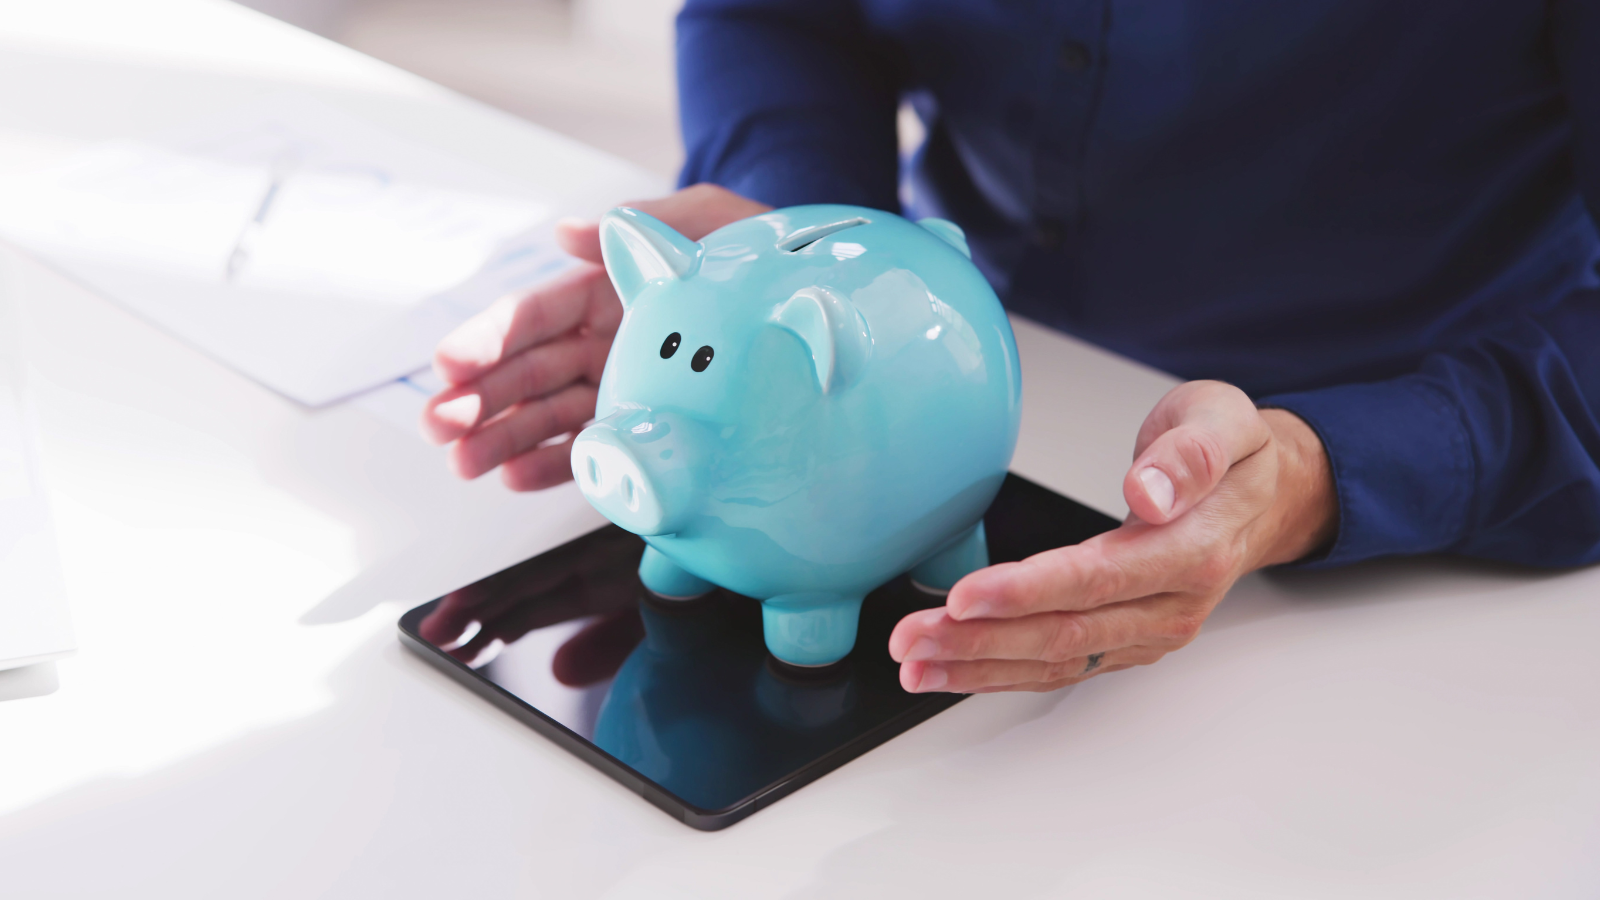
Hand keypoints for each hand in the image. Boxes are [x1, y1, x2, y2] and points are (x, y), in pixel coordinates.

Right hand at [421, 183, 771, 489]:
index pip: (537, 315)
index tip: (450, 363)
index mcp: (608, 289)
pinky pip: (587, 447)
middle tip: (438, 425)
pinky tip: (513, 479)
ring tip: (463, 463)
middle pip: (528, 371)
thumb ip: (652, 220)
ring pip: (546, 414)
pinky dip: (550, 464)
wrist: (813, 302)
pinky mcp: (639, 426)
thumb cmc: (757, 253)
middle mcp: (604, 340)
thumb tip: (569, 232)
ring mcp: (617, 386)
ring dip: (501, 438)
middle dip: (479, 397)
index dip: (490, 338)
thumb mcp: (716, 219)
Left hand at [889, 380, 1337, 692]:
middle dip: (980, 640)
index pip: (1097, 579)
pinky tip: (951, 670)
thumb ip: (1188, 454)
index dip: (1028, 591)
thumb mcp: (1224, 421)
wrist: (1267, 495)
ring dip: (978, 666)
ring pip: (1055, 660)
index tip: (966, 596)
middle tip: (910, 638)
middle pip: (1064, 632)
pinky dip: (1000, 673)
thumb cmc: (1236, 454)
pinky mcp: (1126, 642)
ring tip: (914, 663)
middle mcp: (1170, 605)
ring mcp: (1148, 631)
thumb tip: (1150, 491)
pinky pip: (1060, 667)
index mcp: (1192, 550)